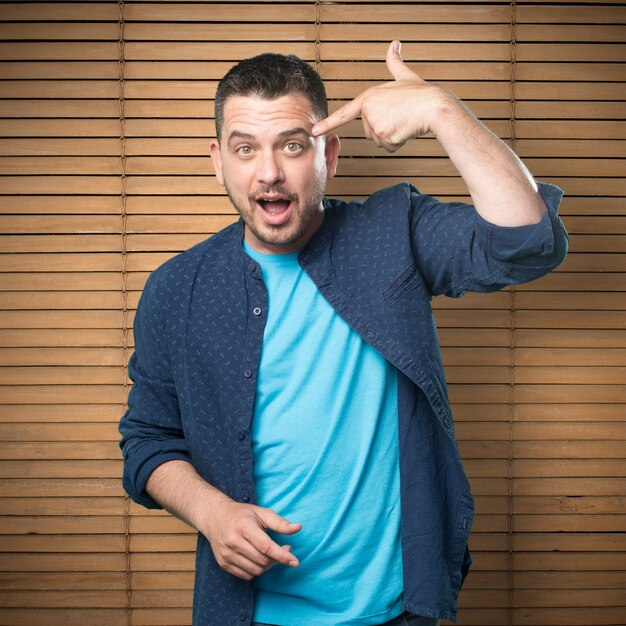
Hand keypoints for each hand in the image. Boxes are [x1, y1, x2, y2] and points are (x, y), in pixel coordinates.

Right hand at [204, 500, 301, 579]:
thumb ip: (280, 522)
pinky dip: (256, 570)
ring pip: (255, 570)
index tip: (295, 562)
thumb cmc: (243, 514)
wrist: (216, 518)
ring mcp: (227, 554)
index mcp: (243, 526)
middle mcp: (233, 541)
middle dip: (277, 559)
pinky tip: (258, 558)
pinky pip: (246, 575)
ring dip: (268, 565)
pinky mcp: (223, 564)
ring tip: (271, 553)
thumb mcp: (262, 513)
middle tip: (284, 549)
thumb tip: (298, 528)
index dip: (282, 555)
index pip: (266, 546)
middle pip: (262, 560)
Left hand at [312, 41, 457, 151]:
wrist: (433, 106)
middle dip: (385, 129)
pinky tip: (406, 130)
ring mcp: (374, 124)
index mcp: (369, 97)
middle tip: (400, 117)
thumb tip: (394, 43)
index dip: (328, 123)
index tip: (314, 131)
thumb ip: (394, 62)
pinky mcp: (383, 136)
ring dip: (392, 136)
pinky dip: (398, 143)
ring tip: (404, 122)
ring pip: (379, 140)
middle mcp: (368, 110)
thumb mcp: (405, 75)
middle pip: (370, 131)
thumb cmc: (421, 93)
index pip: (344, 113)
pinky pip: (388, 147)